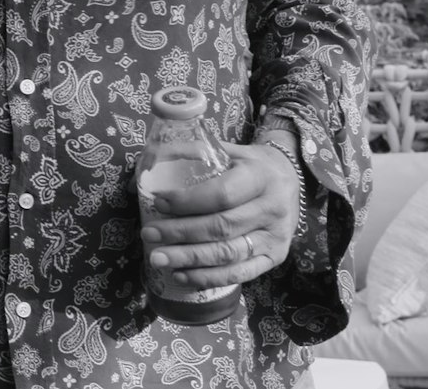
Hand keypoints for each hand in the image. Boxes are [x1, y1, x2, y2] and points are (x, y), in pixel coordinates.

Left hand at [141, 142, 301, 290]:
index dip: (187, 202)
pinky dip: (209, 278)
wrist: (289, 178)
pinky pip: (241, 274)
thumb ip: (185, 155)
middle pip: (221, 228)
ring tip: (158, 258)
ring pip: (229, 254)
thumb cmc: (247, 165)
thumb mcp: (225, 150)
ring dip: (189, 259)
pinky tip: (182, 275)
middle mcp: (272, 208)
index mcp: (259, 177)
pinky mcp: (276, 257)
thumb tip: (138, 178)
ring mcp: (276, 236)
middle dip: (180, 234)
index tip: (158, 203)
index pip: (221, 195)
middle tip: (148, 235)